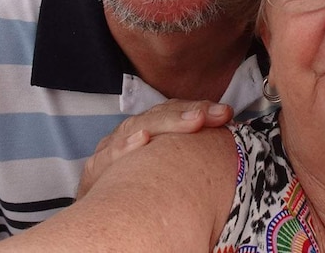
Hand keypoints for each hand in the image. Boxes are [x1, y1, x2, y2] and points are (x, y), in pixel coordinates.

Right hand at [77, 99, 232, 198]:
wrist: (107, 215)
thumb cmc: (143, 189)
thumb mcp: (169, 165)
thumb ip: (193, 152)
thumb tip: (229, 136)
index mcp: (151, 129)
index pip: (176, 111)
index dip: (200, 108)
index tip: (226, 113)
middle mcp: (131, 133)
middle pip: (159, 115)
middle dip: (189, 113)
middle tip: (213, 115)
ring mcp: (112, 148)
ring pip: (137, 127)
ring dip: (167, 123)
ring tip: (194, 121)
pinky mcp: (95, 170)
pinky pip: (109, 156)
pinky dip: (125, 146)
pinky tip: (142, 139)